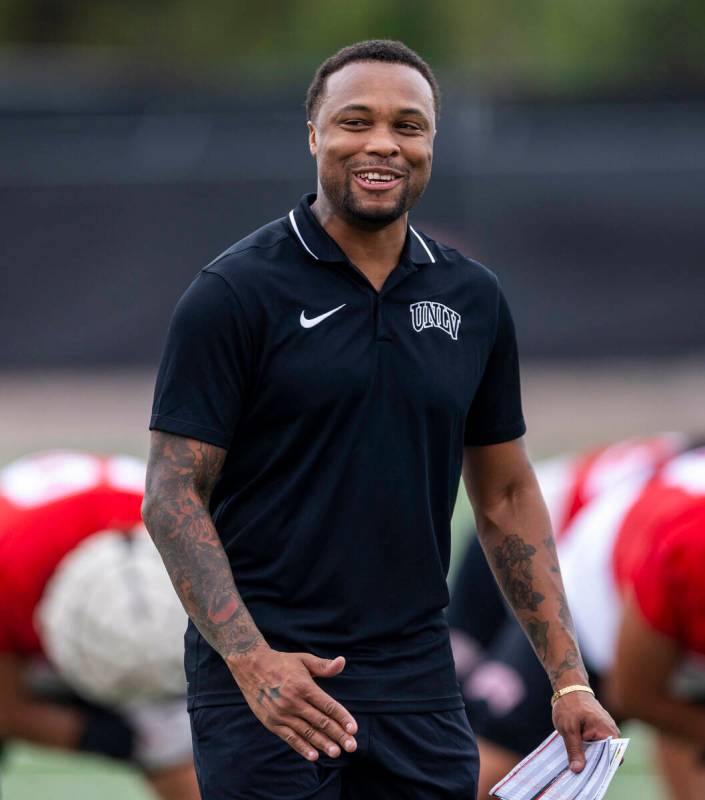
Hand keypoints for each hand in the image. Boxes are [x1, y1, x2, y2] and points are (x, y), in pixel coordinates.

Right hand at [227, 645, 357, 761]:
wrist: (250, 666)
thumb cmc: (282, 662)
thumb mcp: (303, 660)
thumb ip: (323, 666)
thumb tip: (342, 662)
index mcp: (304, 686)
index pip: (327, 705)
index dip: (342, 717)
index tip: (354, 729)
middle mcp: (293, 701)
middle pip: (320, 722)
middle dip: (338, 735)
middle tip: (352, 746)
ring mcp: (282, 714)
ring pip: (307, 732)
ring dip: (323, 744)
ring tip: (337, 752)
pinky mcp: (272, 722)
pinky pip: (290, 738)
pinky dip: (302, 748)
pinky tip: (314, 756)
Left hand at [552, 691, 619, 772]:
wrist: (569, 688)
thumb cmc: (569, 704)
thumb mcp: (568, 728)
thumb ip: (574, 749)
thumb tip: (578, 770)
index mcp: (608, 732)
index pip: (614, 758)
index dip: (603, 769)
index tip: (590, 776)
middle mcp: (611, 733)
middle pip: (606, 757)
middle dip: (593, 765)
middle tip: (579, 772)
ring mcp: (606, 731)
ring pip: (599, 752)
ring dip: (589, 757)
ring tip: (576, 764)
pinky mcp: (599, 731)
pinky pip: (595, 745)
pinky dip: (587, 750)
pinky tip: (576, 754)